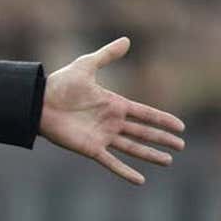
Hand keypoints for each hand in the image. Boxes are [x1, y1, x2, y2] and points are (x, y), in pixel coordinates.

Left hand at [38, 37, 185, 184]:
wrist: (39, 102)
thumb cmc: (60, 84)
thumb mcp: (86, 66)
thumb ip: (106, 55)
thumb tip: (126, 39)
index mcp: (113, 104)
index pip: (145, 113)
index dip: (162, 120)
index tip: (180, 127)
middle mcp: (111, 122)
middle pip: (143, 132)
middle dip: (162, 139)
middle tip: (181, 146)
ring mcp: (102, 136)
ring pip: (132, 148)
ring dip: (150, 155)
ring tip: (168, 161)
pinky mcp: (91, 148)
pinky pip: (112, 162)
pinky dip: (125, 172)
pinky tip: (140, 180)